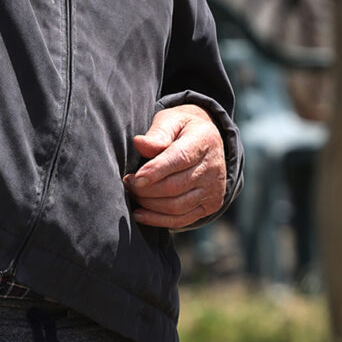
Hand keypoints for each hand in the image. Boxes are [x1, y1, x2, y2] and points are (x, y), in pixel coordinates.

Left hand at [127, 104, 226, 230]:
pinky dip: (159, 220)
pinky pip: (182, 219)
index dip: (156, 171)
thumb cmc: (181, 129)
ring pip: (177, 206)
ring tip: (133, 193)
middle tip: (127, 183)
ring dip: (149, 204)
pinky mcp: (211, 205)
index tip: (135, 178)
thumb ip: (157, 133)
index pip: (180, 159)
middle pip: (175, 186)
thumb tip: (139, 143)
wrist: (207, 141)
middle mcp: (213, 167)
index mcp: (204, 141)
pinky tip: (141, 213)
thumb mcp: (170, 121)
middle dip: (146, 189)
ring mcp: (214, 189)